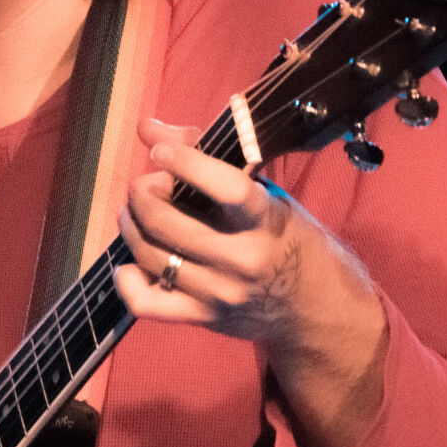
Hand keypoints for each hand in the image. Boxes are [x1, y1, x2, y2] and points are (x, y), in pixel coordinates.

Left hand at [114, 118, 387, 446]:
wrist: (319, 313)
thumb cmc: (293, 242)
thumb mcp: (270, 197)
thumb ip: (210, 160)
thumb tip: (149, 128)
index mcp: (268, 222)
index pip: (225, 187)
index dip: (185, 163)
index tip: (161, 151)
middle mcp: (243, 260)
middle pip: (168, 224)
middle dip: (144, 194)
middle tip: (149, 183)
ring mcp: (221, 293)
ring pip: (153, 257)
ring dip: (133, 226)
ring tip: (137, 212)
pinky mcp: (205, 318)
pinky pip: (148, 304)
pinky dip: (128, 281)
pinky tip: (131, 263)